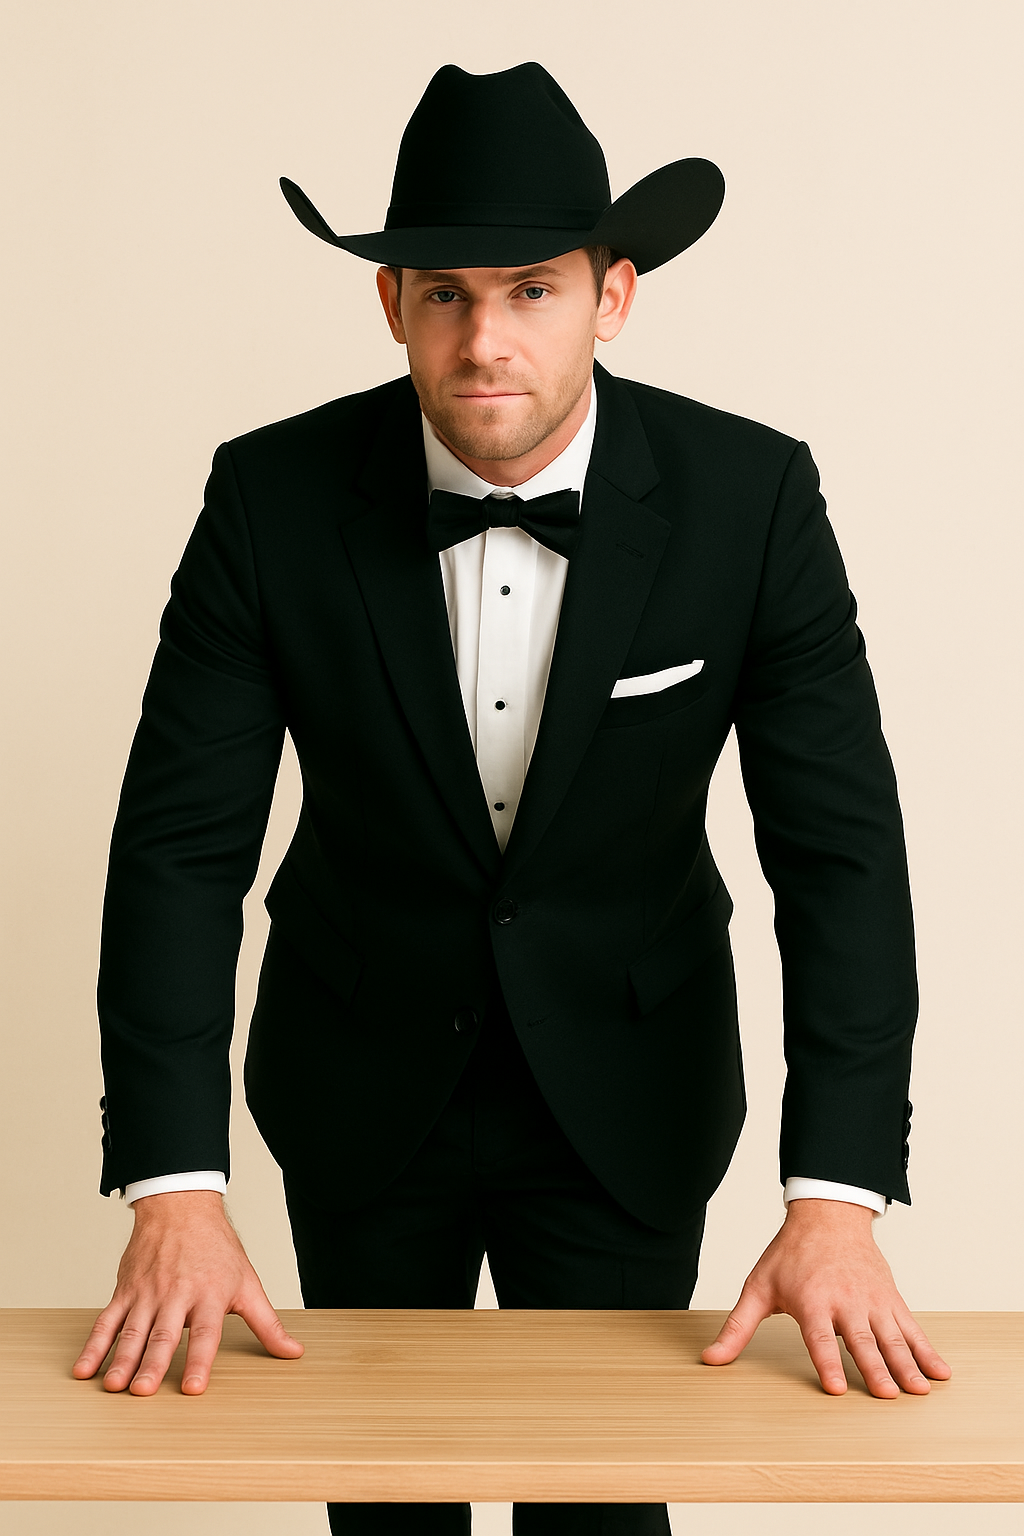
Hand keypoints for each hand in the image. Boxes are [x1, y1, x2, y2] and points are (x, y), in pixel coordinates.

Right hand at [73, 1190, 303, 1395]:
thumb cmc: (216, 1248)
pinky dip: (94, 1346)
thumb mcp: (248, 1283)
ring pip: (133, 1331)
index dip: (200, 1360)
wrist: (181, 1207)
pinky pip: (107, 1321)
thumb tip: (294, 1352)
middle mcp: (177, 1294)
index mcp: (210, 1294)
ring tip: (114, 1386)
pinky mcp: (126, 1291)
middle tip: (143, 1392)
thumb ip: (267, 1324)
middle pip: (164, 1334)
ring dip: (121, 1360)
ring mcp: (148, 1292)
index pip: (206, 1333)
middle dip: (153, 1365)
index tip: (193, 1387)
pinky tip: (85, 1369)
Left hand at [701, 1197, 950, 1396]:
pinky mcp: (890, 1299)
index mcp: (811, 1299)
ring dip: (906, 1364)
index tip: (836, 1387)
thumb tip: (711, 1358)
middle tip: (887, 1396)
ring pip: (891, 1336)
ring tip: (918, 1390)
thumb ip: (737, 1327)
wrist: (827, 1216)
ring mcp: (871, 1300)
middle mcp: (844, 1301)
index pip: (819, 1337)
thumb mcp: (758, 1287)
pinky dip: (926, 1350)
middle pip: (861, 1340)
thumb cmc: (790, 1255)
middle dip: (875, 1368)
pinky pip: (911, 1327)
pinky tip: (939, 1371)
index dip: (827, 1362)